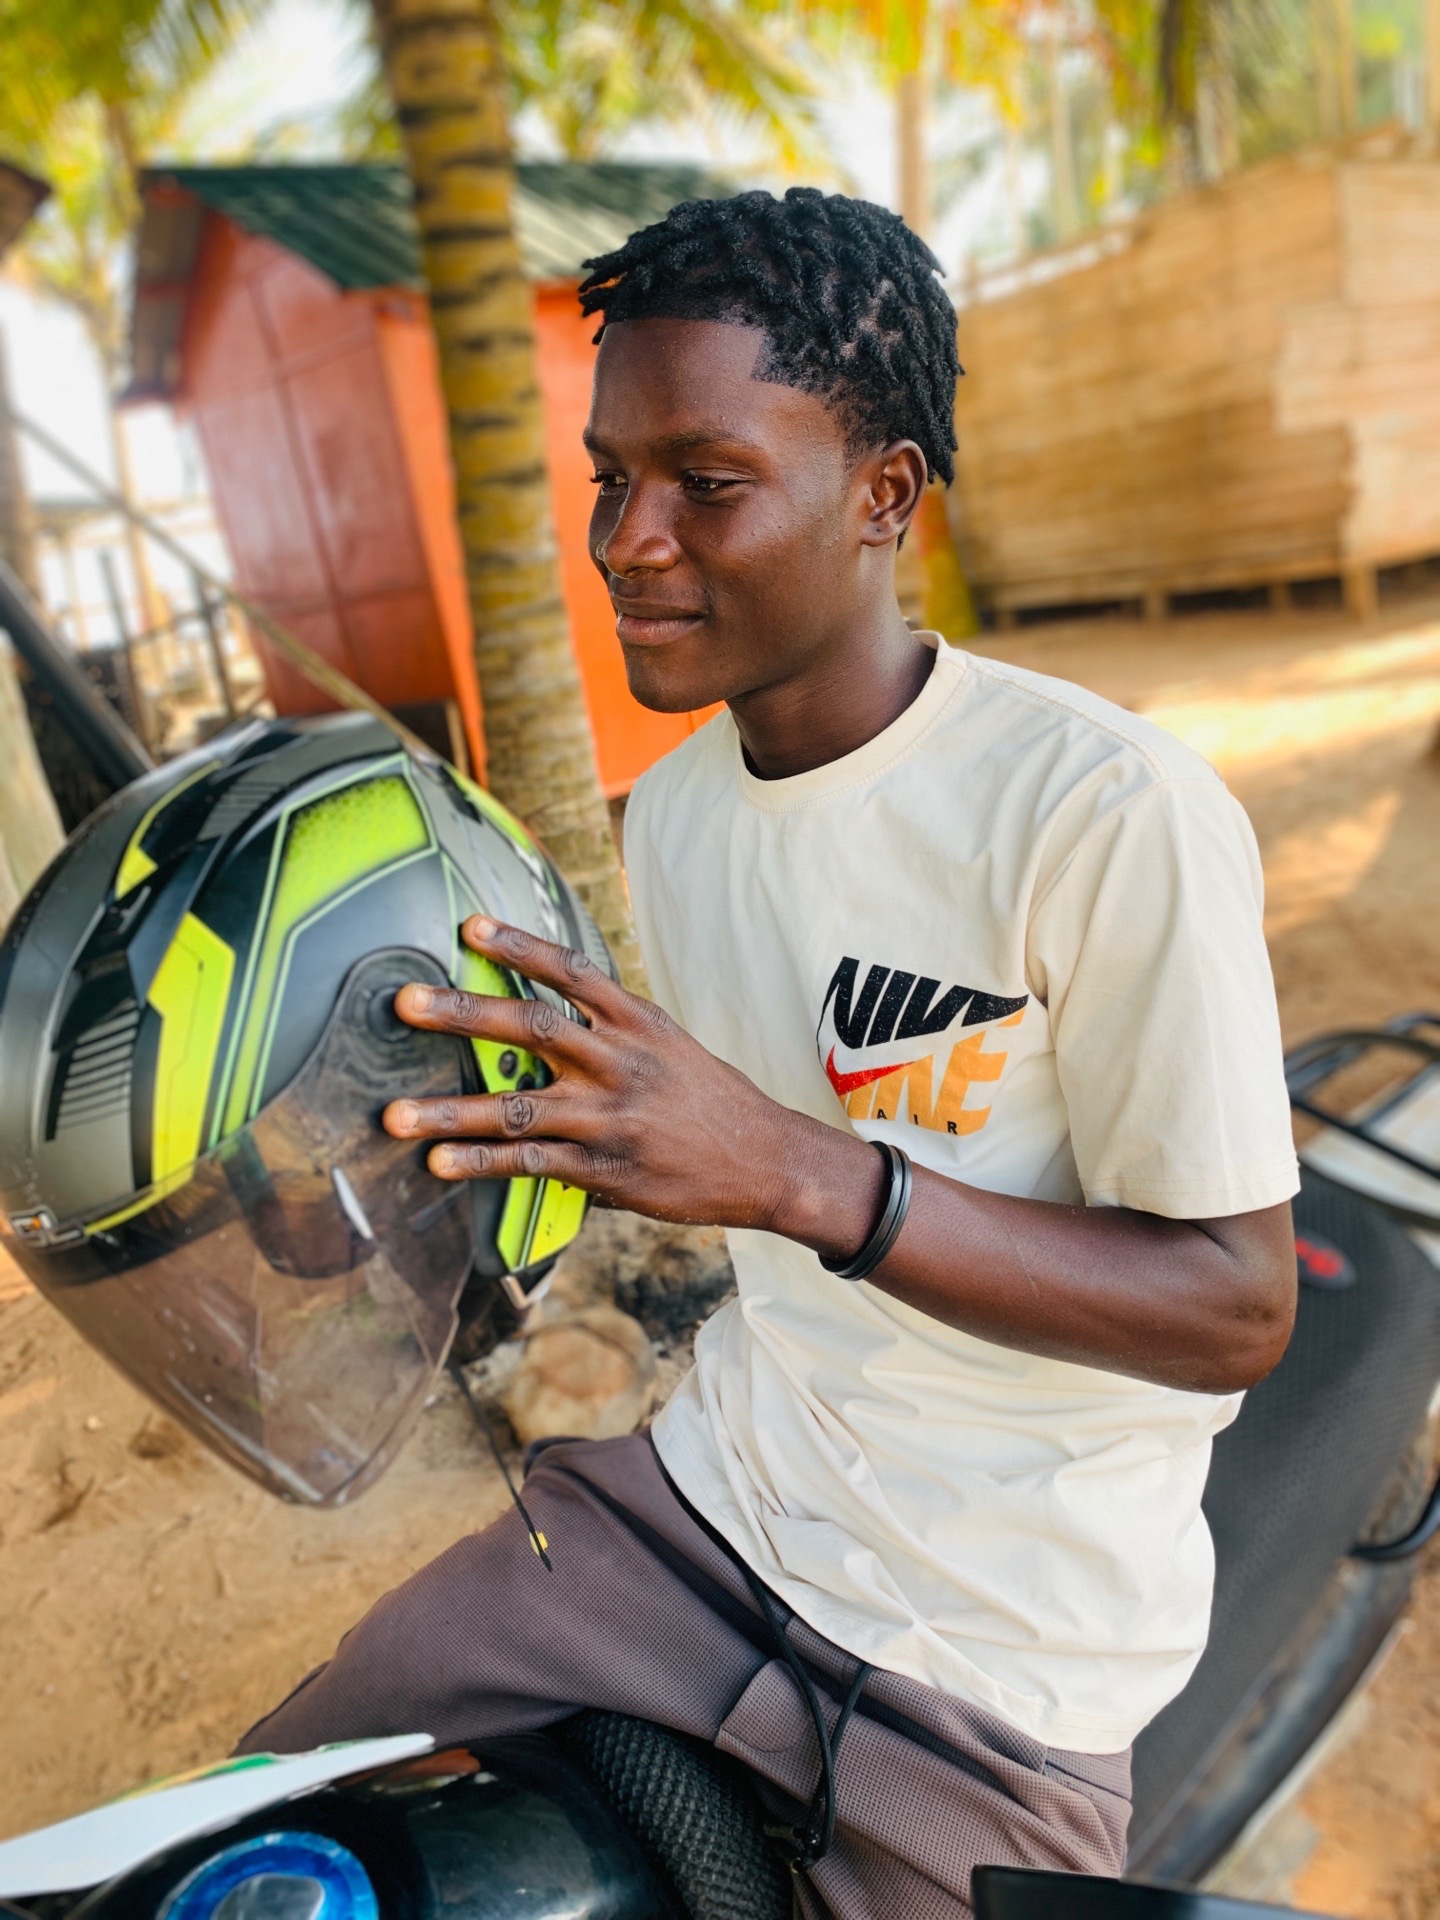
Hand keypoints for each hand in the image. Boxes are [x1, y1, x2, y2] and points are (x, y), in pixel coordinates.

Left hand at [382, 915, 883, 1240]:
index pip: (568, 972)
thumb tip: (550, 1014)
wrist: (765, 1159)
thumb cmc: (710, 1099)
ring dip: (448, 1112)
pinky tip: (439, 1165)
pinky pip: (530, 1165)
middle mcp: (618, 1063)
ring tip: (394, 1115)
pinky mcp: (604, 1170)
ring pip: (516, 1109)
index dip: (517, 946)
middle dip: (462, 1014)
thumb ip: (610, 1029)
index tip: (469, 926)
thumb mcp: (668, 1044)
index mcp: (635, 1023)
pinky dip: (480, 1164)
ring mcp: (608, 1119)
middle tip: (404, 1003)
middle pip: (530, 1029)